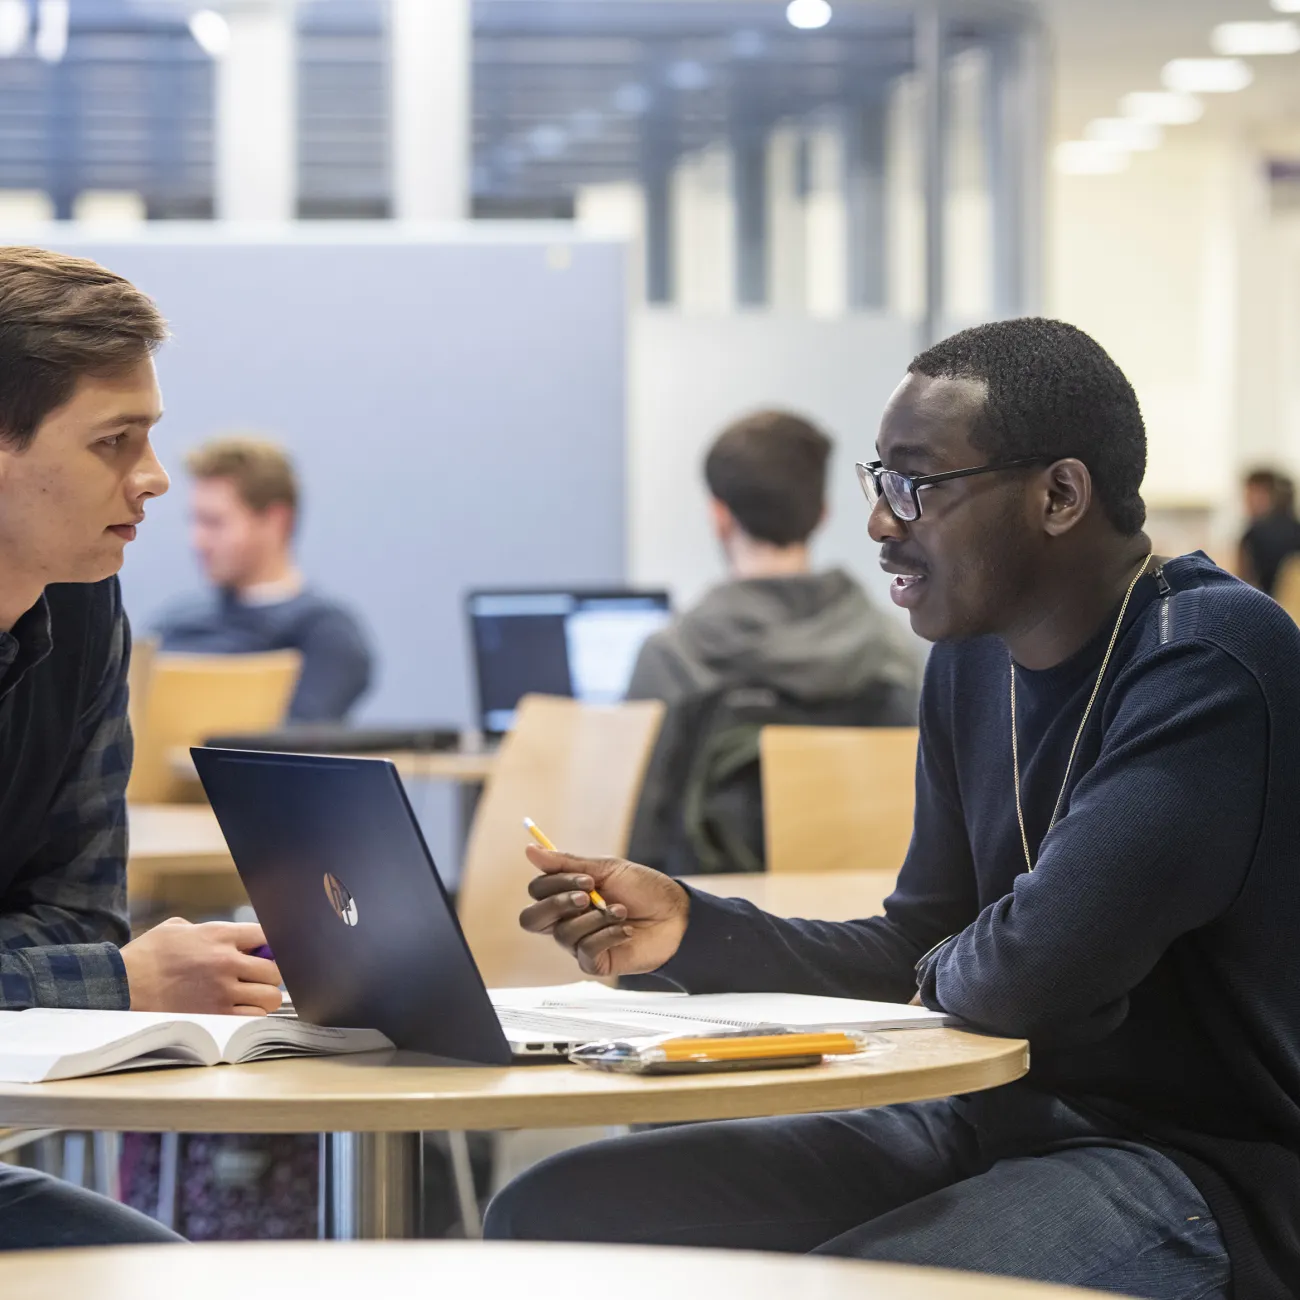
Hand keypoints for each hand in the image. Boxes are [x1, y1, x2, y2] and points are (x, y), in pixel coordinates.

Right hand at [121, 918, 282, 1015]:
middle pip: (275, 970)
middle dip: (270, 974)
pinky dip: (253, 1015)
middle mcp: (226, 963)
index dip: (272, 944)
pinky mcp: (216, 1016)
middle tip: (259, 978)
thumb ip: (208, 930)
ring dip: (265, 997)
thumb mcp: (177, 928)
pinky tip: (240, 1011)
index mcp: (219, 936)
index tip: (266, 952)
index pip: (267, 935)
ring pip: (270, 997)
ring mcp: (223, 992)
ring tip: (251, 996)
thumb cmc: (147, 956)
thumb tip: (231, 938)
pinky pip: (253, 1018)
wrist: (123, 985)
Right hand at [519, 846, 689, 977]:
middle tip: (588, 896)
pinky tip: (626, 930)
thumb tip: (530, 850)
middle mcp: (566, 919)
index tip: (586, 878)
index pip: (537, 891)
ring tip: (621, 911)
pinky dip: (607, 935)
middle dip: (558, 904)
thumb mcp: (606, 869)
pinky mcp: (594, 962)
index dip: (555, 884)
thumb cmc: (644, 889)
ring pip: (563, 934)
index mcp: (566, 894)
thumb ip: (567, 863)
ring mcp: (578, 942)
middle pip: (532, 919)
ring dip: (595, 918)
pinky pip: (585, 951)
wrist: (676, 915)